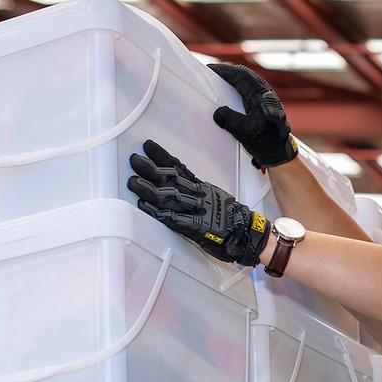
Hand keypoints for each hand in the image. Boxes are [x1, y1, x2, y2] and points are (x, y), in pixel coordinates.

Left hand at [127, 140, 269, 266]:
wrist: (248, 234)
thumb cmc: (233, 219)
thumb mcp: (216, 197)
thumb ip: (198, 191)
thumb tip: (182, 184)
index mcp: (202, 188)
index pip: (179, 168)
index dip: (162, 157)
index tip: (149, 147)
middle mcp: (198, 196)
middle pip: (171, 179)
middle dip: (150, 169)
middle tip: (135, 160)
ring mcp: (197, 211)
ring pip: (169, 196)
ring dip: (148, 188)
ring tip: (133, 181)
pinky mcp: (196, 226)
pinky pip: (173, 217)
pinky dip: (157, 211)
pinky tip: (144, 205)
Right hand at [208, 63, 298, 168]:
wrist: (279, 150)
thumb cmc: (268, 141)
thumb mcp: (246, 132)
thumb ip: (230, 121)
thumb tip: (218, 113)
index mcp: (262, 95)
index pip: (241, 75)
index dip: (224, 70)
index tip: (210, 69)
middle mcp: (265, 92)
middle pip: (243, 75)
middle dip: (226, 73)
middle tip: (210, 74)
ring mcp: (265, 97)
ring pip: (245, 81)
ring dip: (231, 79)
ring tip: (216, 81)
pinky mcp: (262, 103)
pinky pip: (246, 89)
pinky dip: (235, 87)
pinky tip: (227, 92)